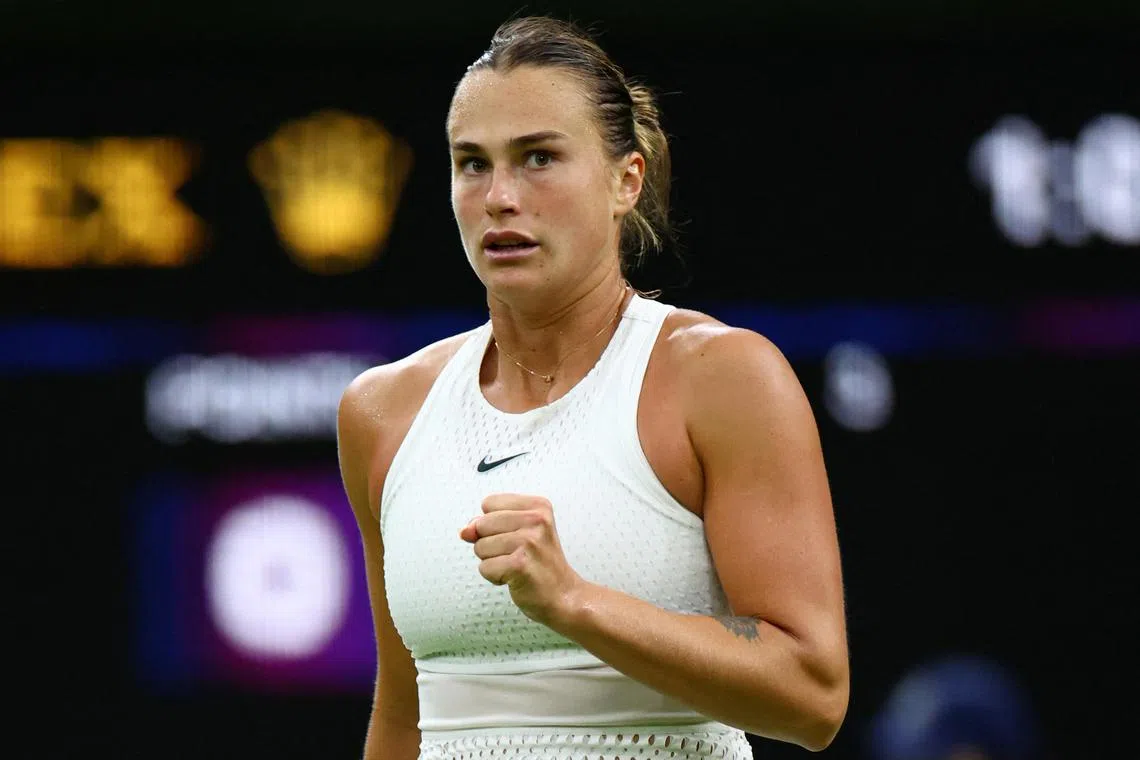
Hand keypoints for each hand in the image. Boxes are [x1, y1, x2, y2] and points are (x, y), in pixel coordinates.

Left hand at [459, 493, 583, 626]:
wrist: (564, 595)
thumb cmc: (540, 564)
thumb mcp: (518, 533)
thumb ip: (488, 525)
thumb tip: (465, 531)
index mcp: (538, 506)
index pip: (488, 503)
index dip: (493, 523)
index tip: (516, 536)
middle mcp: (536, 520)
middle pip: (481, 525)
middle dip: (490, 544)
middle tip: (517, 554)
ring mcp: (529, 542)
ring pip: (480, 547)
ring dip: (493, 561)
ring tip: (517, 565)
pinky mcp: (519, 564)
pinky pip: (484, 567)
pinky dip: (495, 577)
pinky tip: (515, 577)